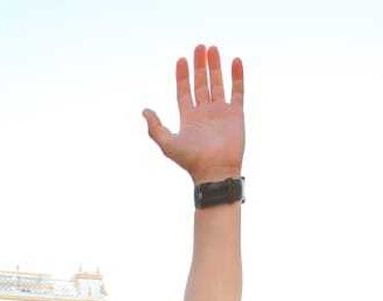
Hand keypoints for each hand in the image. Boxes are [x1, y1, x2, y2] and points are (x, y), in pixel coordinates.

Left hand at [142, 44, 244, 183]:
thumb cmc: (191, 160)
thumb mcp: (167, 143)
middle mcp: (204, 113)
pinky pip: (237, 91)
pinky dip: (237, 77)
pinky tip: (235, 61)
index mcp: (188, 117)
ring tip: (213, 49)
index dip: (182, 76)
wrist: (215, 171)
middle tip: (199, 47)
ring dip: (215, 66)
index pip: (184, 91)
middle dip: (200, 66)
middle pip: (201, 83)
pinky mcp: (236, 114)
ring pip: (218, 83)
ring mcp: (221, 112)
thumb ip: (155, 127)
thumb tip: (145, 110)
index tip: (181, 60)